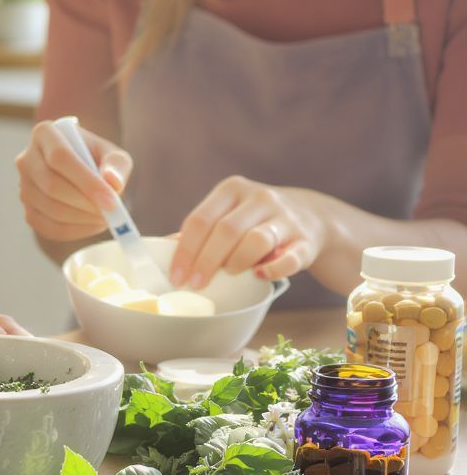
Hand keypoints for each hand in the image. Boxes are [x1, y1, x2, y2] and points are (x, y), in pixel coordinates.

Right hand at [16, 120, 132, 240]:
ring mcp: (24, 187)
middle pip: (51, 185)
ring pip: (50, 208)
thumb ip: (117, 164)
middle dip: (84, 202)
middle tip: (110, 212)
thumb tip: (113, 182)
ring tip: (106, 217)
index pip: (60, 157)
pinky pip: (48, 227)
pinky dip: (75, 231)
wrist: (81, 174)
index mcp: (45, 134)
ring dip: (82, 218)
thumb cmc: (97, 160)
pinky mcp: (28, 211)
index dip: (86, 181)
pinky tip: (93, 225)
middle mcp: (26, 159)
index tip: (111, 200)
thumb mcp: (112, 154)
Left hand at [169, 177, 325, 288]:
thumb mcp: (226, 215)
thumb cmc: (254, 221)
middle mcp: (259, 198)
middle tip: (196, 284)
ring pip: (256, 240)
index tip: (176, 277)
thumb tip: (165, 248)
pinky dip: (274, 269)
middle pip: (225, 230)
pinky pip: (290, 257)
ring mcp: (285, 218)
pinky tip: (260, 275)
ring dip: (237, 262)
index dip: (185, 250)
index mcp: (231, 190)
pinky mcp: (306, 240)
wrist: (310, 216)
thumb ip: (200, 230)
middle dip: (206, 261)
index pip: (200, 220)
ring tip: (229, 275)